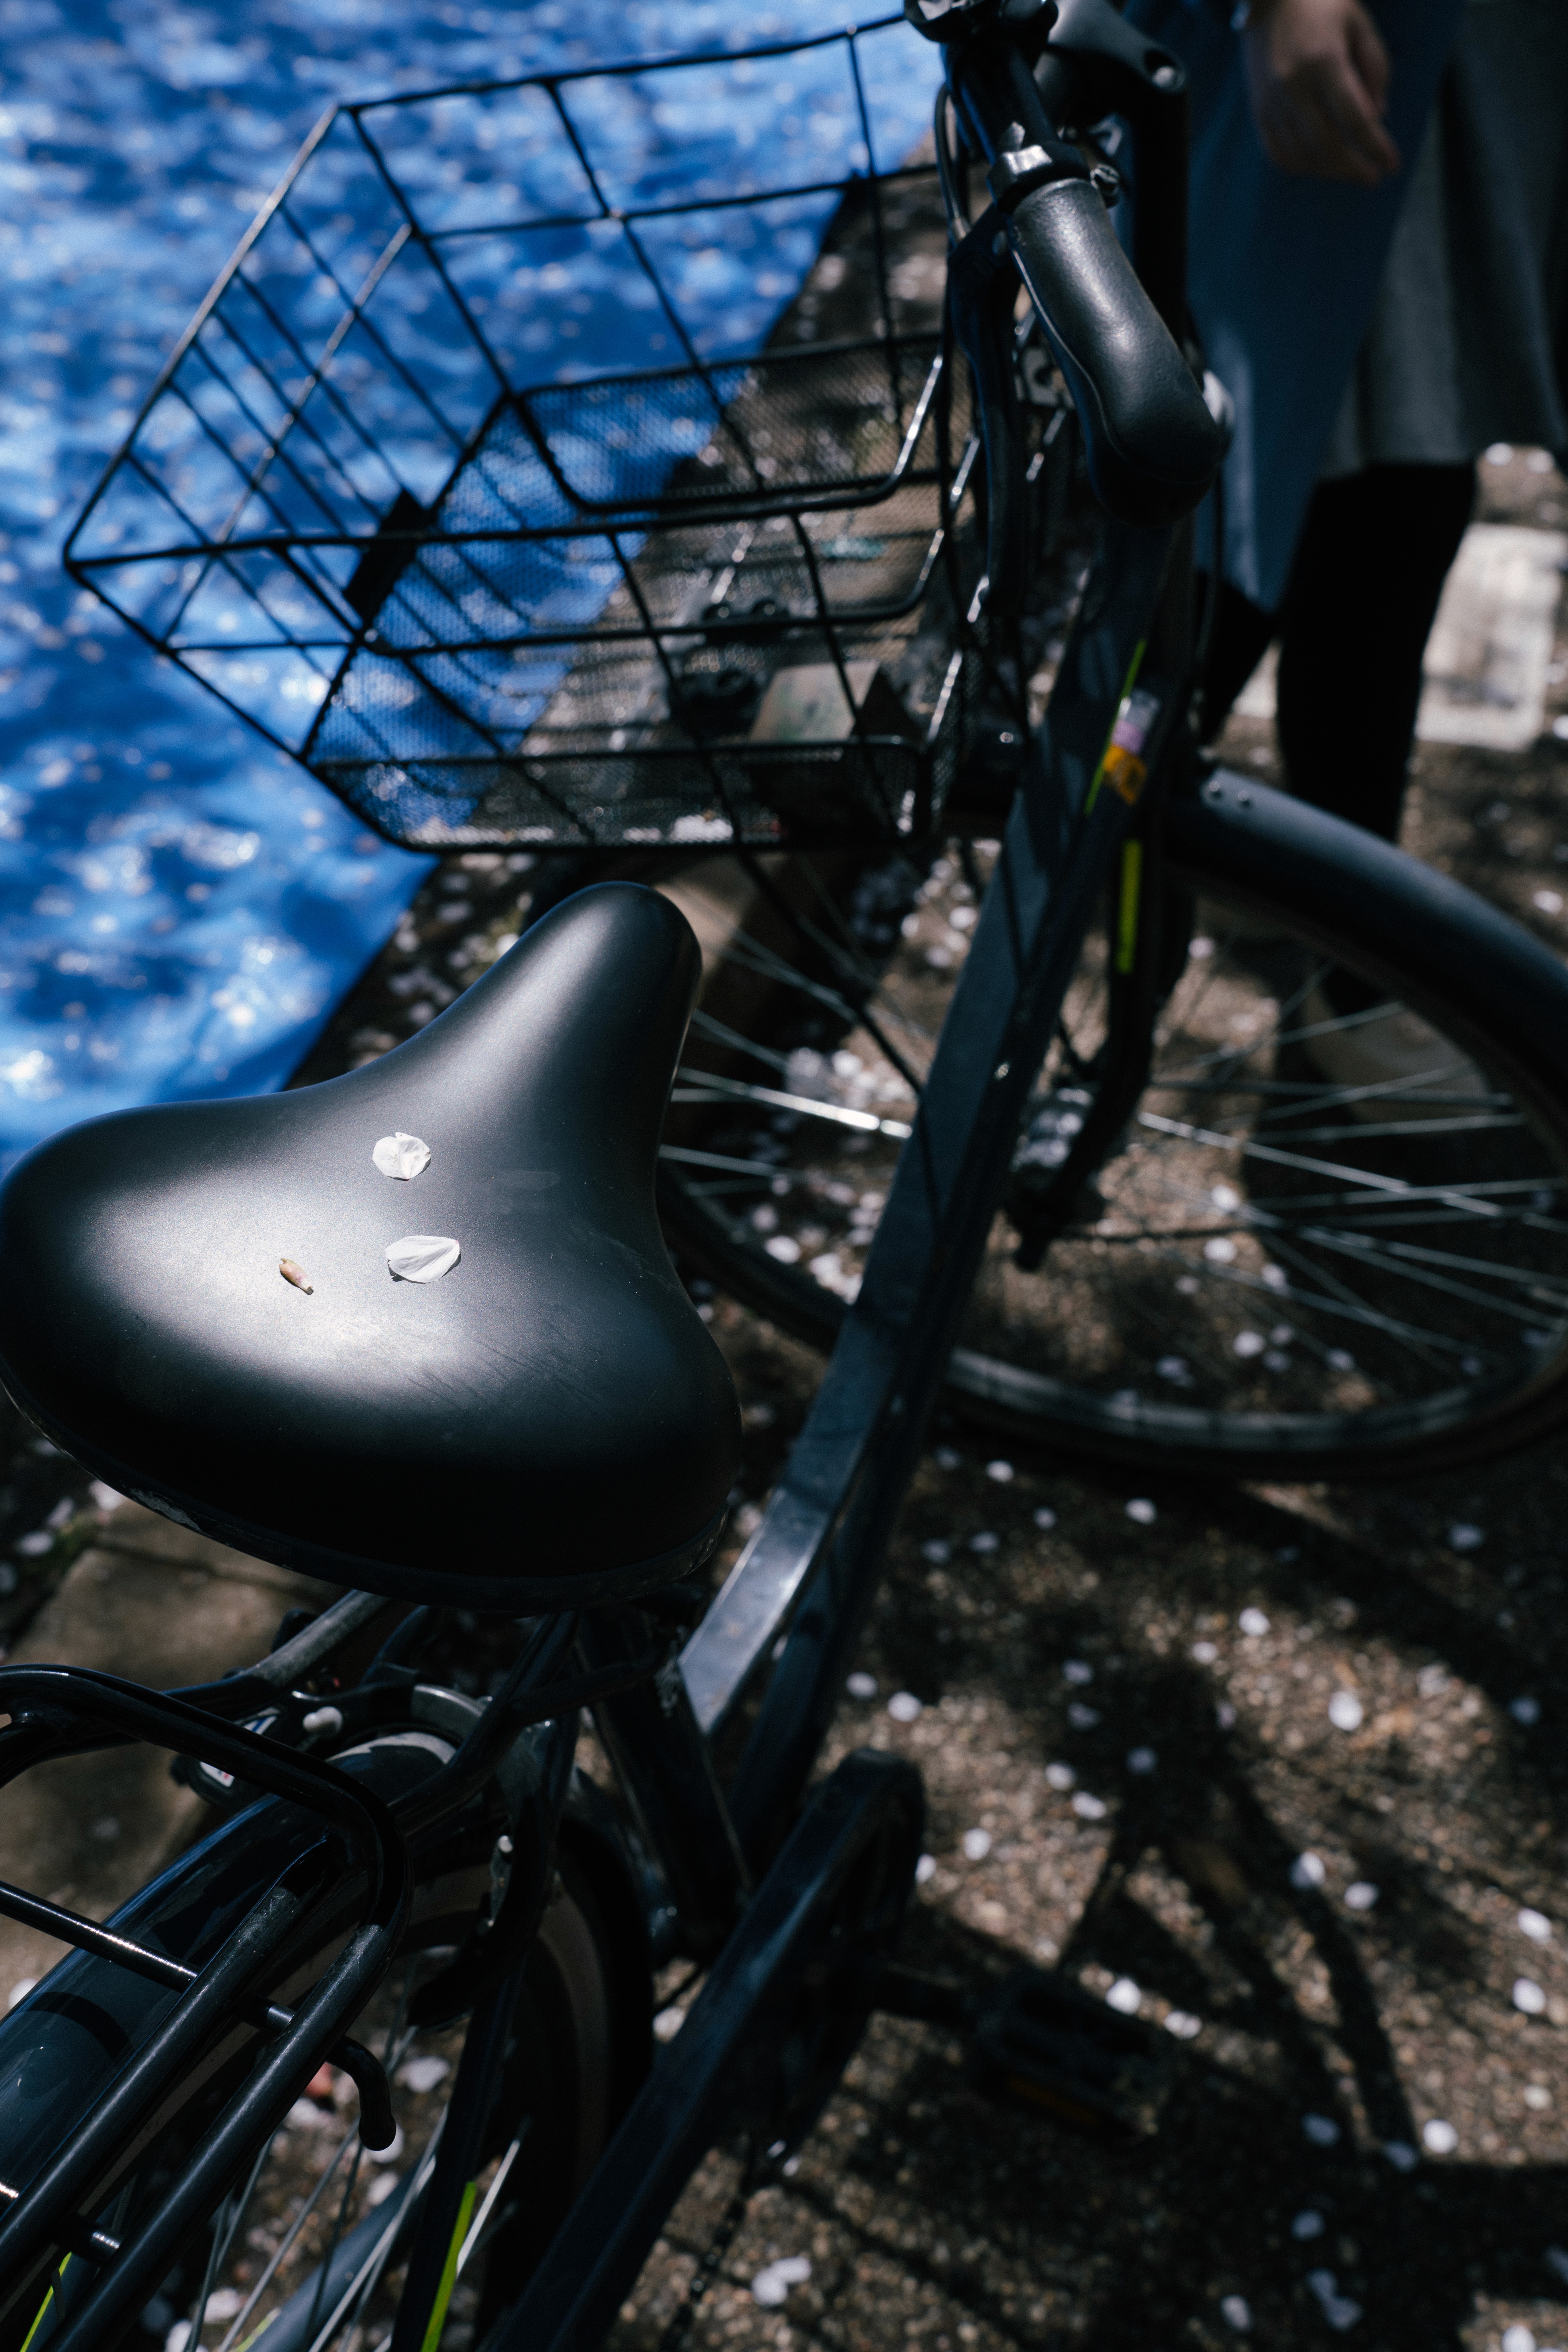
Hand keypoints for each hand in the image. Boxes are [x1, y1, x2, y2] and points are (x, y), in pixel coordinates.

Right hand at [1243, 0, 1401, 186]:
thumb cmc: (1322, 4)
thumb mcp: (1360, 24)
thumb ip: (1375, 67)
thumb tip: (1378, 116)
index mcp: (1325, 61)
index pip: (1355, 118)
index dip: (1375, 146)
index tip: (1392, 165)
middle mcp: (1294, 85)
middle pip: (1327, 145)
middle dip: (1353, 168)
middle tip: (1372, 178)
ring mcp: (1272, 100)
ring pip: (1302, 154)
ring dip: (1329, 171)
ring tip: (1350, 173)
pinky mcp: (1258, 109)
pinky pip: (1277, 151)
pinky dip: (1300, 166)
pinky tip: (1318, 167)